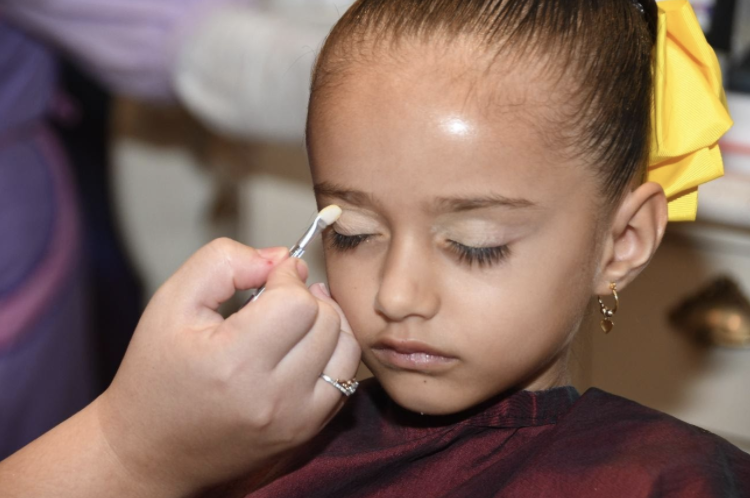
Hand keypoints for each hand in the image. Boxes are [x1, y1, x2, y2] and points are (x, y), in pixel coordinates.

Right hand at [95, 238, 359, 493]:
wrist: (152, 450)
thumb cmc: (156, 373)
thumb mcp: (171, 302)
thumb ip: (223, 263)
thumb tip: (280, 257)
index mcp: (233, 363)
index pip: (297, 303)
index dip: (286, 278)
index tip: (268, 277)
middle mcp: (272, 398)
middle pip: (325, 321)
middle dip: (306, 297)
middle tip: (278, 297)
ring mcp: (295, 420)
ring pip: (345, 348)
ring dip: (327, 322)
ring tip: (296, 318)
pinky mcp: (306, 431)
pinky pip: (346, 379)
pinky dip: (333, 355)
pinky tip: (305, 347)